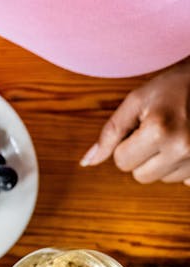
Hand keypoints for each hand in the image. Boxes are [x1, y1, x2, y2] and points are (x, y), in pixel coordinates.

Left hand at [81, 57, 189, 185]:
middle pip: (141, 176)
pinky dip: (182, 165)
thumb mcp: (137, 101)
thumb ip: (110, 133)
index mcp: (159, 131)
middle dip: (143, 156)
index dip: (126, 143)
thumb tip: (87, 163)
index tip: (142, 125)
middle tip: (159, 130)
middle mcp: (182, 148)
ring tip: (176, 134)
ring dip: (163, 161)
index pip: (121, 161)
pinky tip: (189, 142)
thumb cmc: (175, 86)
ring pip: (162, 179)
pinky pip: (185, 181)